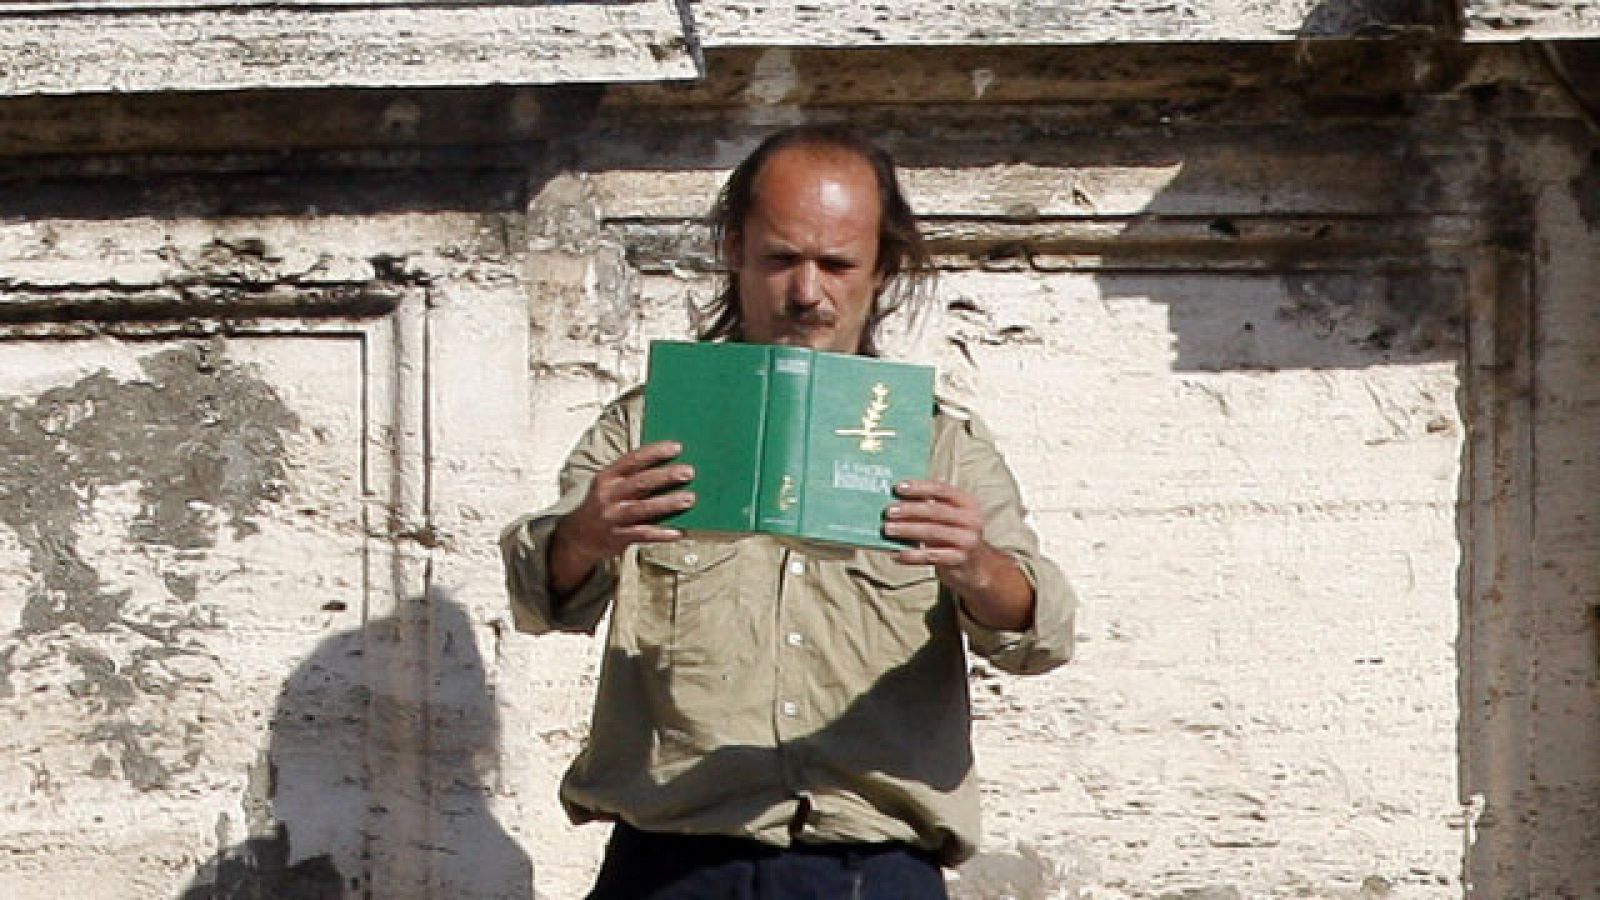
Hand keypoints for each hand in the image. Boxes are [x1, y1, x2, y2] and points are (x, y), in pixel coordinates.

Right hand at [549, 441, 693, 591]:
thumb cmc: (603, 505)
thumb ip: (634, 477)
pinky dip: (662, 533)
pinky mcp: (618, 537)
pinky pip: (643, 535)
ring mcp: (613, 517)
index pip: (633, 460)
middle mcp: (609, 495)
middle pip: (641, 482)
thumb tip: (670, 468)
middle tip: (688, 472)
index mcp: (608, 477)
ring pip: (643, 509)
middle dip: (666, 476)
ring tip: (689, 498)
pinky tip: (678, 532)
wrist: (579, 536)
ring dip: (668, 503)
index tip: (677, 447)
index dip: (655, 452)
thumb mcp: (610, 485)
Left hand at [884, 479, 984, 573]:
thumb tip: (896, 497)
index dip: (919, 487)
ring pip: (932, 532)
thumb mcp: (950, 516)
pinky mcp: (959, 560)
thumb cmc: (954, 534)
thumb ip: (929, 504)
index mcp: (967, 503)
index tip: (898, 487)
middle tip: (888, 511)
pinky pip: (930, 556)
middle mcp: (971, 520)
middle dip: (909, 510)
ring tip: (887, 529)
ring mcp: (967, 541)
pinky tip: (895, 554)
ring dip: (906, 530)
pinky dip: (911, 555)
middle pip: (936, 511)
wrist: (975, 566)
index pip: (942, 489)